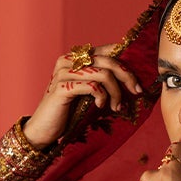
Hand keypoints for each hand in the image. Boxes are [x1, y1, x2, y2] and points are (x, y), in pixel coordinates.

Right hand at [22, 45, 140, 147]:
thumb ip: (101, 80)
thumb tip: (130, 78)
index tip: (137, 80)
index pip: (107, 50)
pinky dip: (102, 96)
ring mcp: (63, 73)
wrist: (43, 129)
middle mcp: (68, 60)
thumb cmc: (67, 112)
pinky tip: (101, 105)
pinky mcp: (62, 87)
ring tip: (118, 106)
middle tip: (137, 92)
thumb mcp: (87, 92)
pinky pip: (92, 86)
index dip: (126, 60)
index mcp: (75, 57)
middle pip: (108, 60)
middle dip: (127, 76)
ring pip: (103, 74)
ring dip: (116, 91)